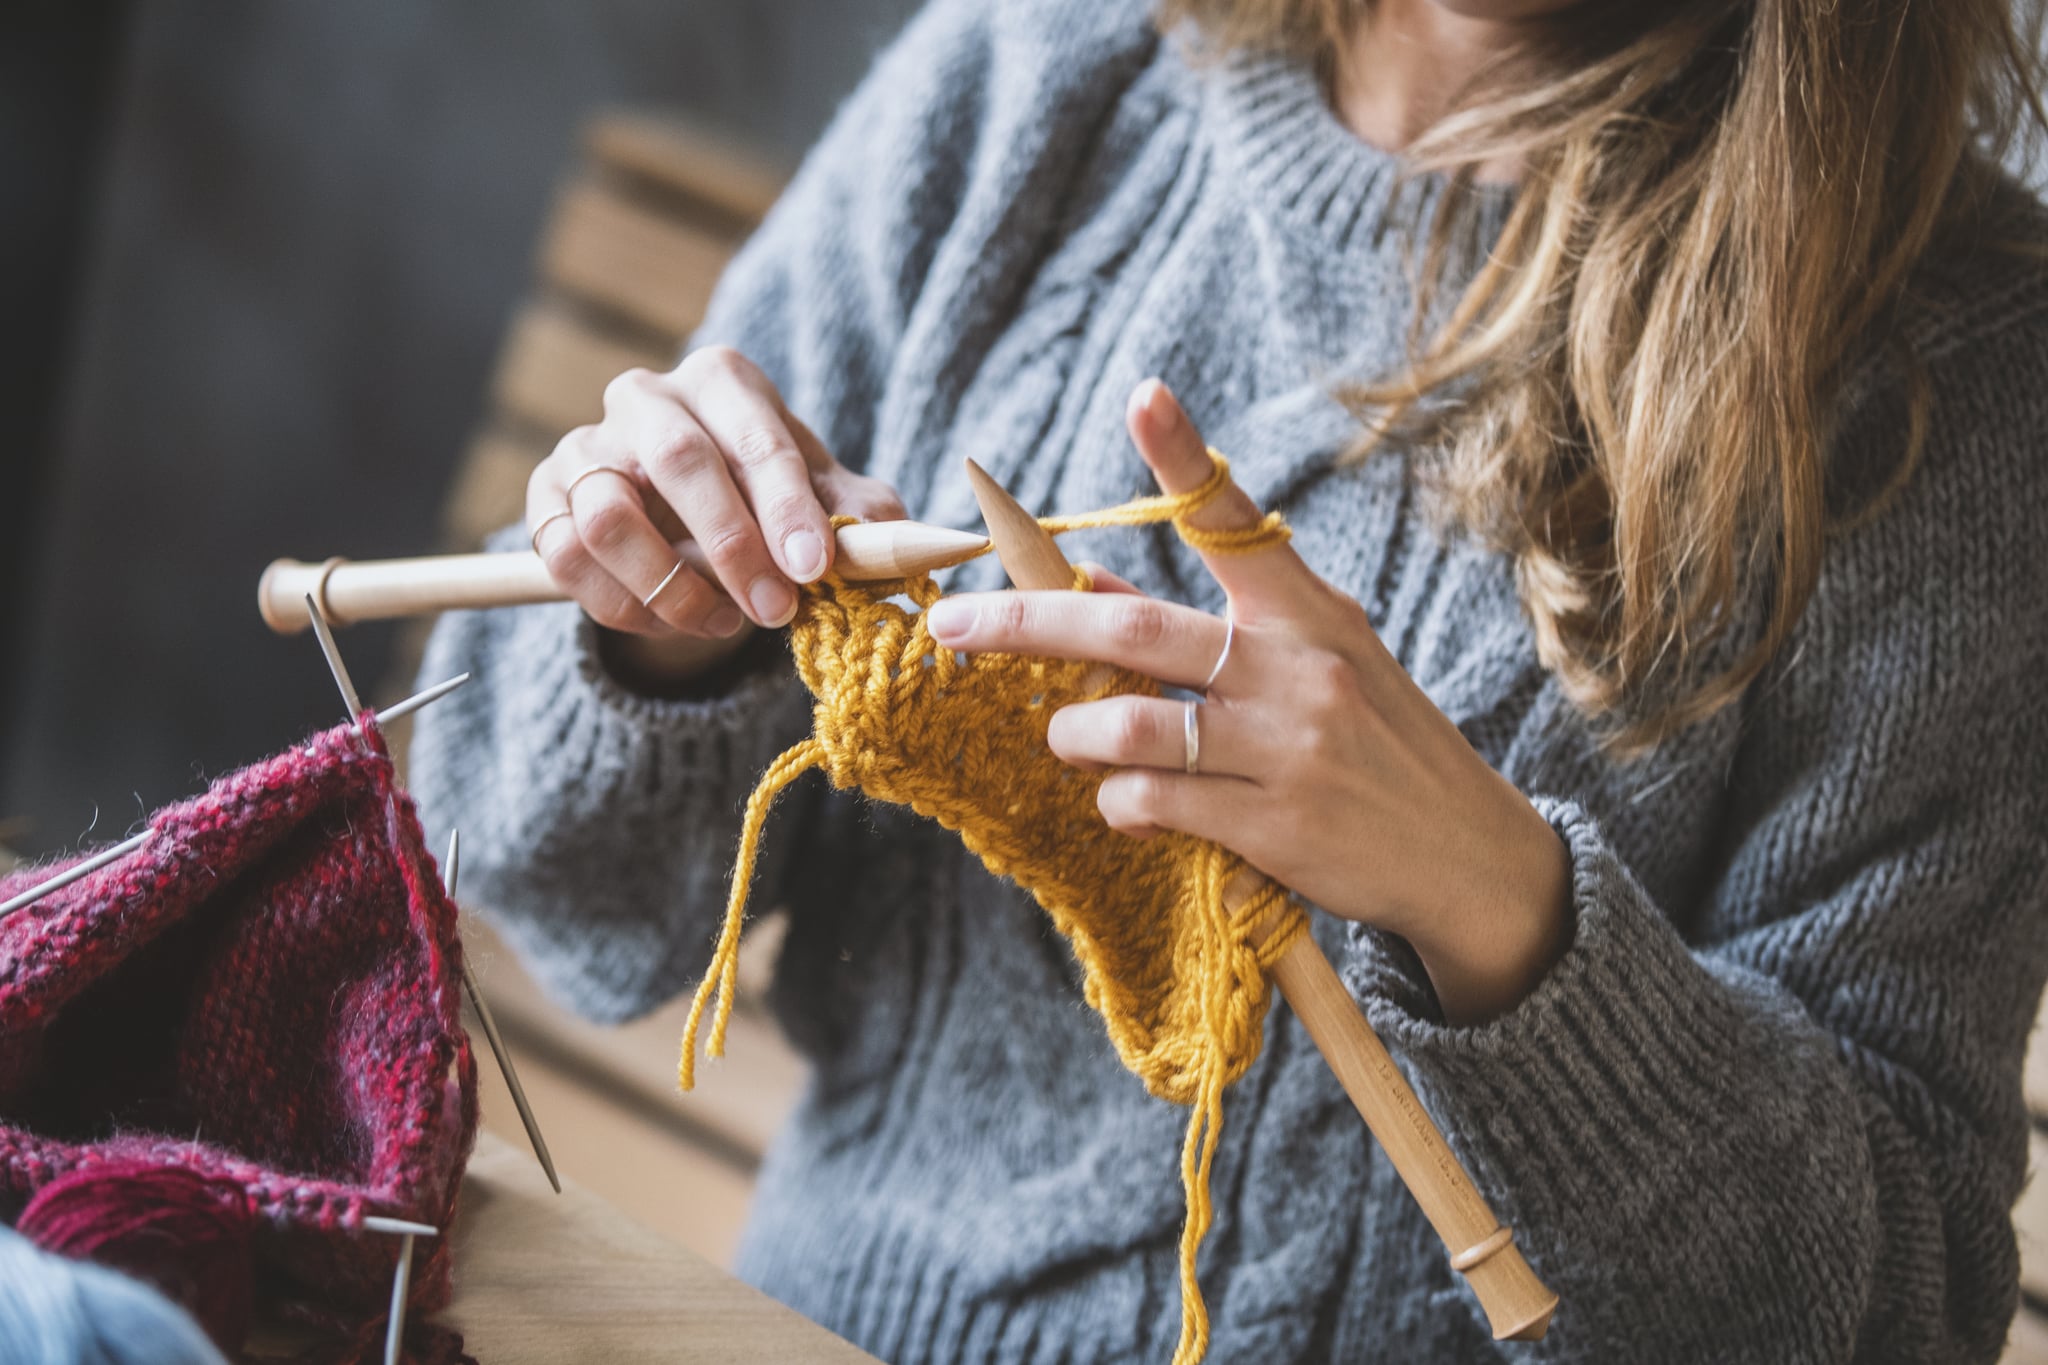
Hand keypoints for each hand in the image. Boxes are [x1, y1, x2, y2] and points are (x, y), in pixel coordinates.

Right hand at [527, 347, 905, 681]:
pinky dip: (622, 605)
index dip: (786, 507)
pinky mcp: (545, 497)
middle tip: (775, 610)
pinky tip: (672, 623)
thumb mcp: (827, 502)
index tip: (815, 569)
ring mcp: (586, 445)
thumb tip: (898, 550)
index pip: (754, 436)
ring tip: (727, 622)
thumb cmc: (772, 500)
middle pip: (678, 462)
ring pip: (607, 516)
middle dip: (732, 546)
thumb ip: (862, 519)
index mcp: (723, 381)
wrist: (691, 516)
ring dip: (672, 586)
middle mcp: (647, 397)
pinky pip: (565, 557)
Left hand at [924, 380, 1570, 1022]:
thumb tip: (1096, 590)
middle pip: (1135, 631)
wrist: (1467, 853)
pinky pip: (1153, 801)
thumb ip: (1213, 626)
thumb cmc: (1374, 742)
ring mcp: (1286, 749)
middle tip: (953, 625)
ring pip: (1130, 727)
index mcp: (1307, 612)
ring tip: (1067, 738)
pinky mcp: (1274, 827)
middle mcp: (1297, 669)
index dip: (1186, 457)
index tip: (1142, 395)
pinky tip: (1130, 803)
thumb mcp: (1315, 662)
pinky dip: (1119, 801)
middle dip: (1027, 624)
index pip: (1236, 520)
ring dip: (1074, 735)